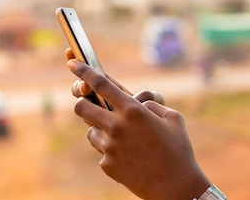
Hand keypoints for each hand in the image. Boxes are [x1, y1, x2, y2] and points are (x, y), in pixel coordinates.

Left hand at [66, 57, 209, 199]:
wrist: (175, 186)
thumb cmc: (178, 149)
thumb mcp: (172, 117)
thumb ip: (152, 105)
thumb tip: (138, 103)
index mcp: (133, 110)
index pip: (101, 84)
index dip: (83, 71)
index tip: (72, 62)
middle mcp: (117, 126)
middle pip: (82, 107)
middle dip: (82, 102)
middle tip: (89, 103)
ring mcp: (109, 147)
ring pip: (90, 131)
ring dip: (100, 129)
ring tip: (123, 137)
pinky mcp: (107, 165)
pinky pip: (102, 151)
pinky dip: (112, 150)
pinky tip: (131, 156)